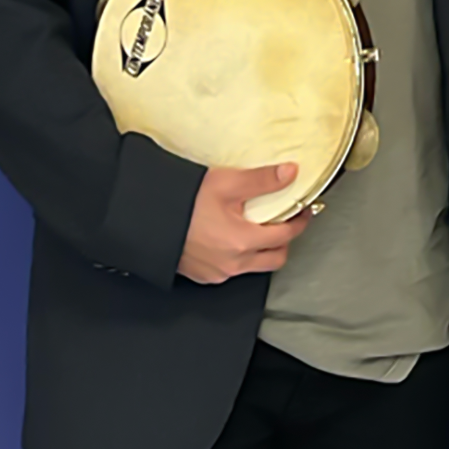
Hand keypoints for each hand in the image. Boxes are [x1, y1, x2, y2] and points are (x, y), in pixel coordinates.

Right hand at [178, 163, 312, 283]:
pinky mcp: (202, 275)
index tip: (302, 210)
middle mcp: (232, 264)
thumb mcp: (228, 183)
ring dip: (261, 250)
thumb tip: (290, 173)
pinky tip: (231, 238)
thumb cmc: (183, 202)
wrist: (146, 217)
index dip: (299, 221)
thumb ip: (263, 180)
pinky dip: (239, 257)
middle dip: (283, 241)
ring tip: (256, 227)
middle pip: (274, 259)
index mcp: (243, 242)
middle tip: (283, 222)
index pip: (286, 236)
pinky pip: (231, 270)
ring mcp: (216, 273)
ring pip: (253, 267)